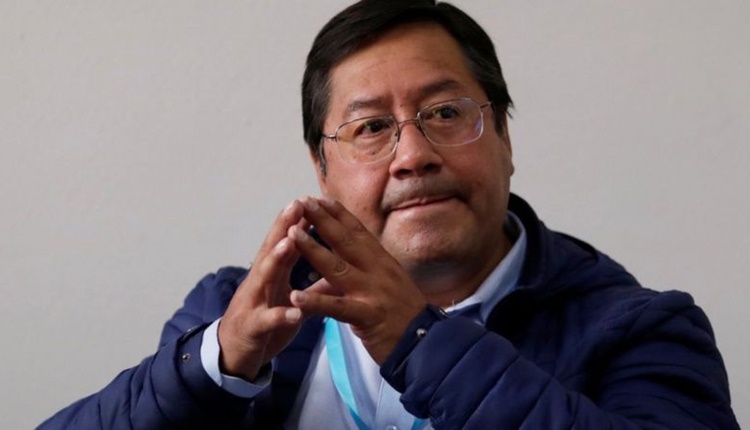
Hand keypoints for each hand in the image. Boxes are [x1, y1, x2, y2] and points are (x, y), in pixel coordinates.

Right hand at [217, 200, 306, 379]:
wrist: (235, 355)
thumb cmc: (266, 321)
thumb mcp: (291, 300)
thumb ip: (313, 286)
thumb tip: (339, 271)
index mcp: (273, 274)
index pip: (287, 242)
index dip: (299, 221)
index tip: (313, 198)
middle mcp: (261, 282)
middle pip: (272, 249)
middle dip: (283, 227)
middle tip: (296, 204)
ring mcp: (254, 302)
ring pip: (265, 277)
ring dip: (276, 259)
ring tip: (289, 243)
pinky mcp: (254, 327)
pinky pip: (268, 320)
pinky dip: (281, 315)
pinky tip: (294, 312)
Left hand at [288, 197, 426, 363]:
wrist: (427, 344)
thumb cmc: (406, 315)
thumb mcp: (391, 283)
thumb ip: (372, 268)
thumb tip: (356, 253)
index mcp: (383, 263)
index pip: (359, 232)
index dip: (339, 214)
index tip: (321, 198)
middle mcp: (378, 272)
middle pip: (346, 241)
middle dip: (323, 220)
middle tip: (303, 202)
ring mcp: (373, 293)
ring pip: (338, 268)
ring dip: (313, 250)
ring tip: (292, 235)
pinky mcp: (367, 316)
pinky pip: (336, 308)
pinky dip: (314, 303)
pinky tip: (294, 297)